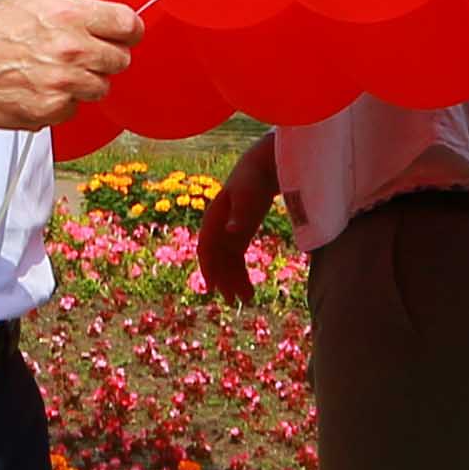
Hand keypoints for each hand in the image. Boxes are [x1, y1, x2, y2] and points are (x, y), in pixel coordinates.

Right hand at [0, 0, 142, 132]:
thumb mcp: (33, 1)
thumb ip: (74, 10)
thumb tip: (100, 19)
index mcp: (71, 15)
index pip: (128, 24)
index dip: (130, 30)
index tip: (127, 34)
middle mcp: (73, 49)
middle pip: (120, 59)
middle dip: (107, 56)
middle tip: (86, 54)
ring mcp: (63, 83)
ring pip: (100, 88)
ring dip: (85, 82)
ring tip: (57, 72)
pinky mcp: (50, 111)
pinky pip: (74, 109)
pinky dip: (62, 103)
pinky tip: (41, 89)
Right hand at [194, 138, 279, 306]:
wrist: (262, 168)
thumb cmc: (252, 180)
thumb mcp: (246, 195)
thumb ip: (238, 215)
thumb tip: (231, 232)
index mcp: (213, 218)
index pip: (206, 248)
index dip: (208, 268)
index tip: (212, 287)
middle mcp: (217, 229)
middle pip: (217, 261)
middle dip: (224, 281)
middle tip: (234, 300)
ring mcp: (227, 234)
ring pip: (227, 264)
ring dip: (233, 282)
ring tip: (246, 300)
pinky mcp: (239, 237)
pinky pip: (236, 261)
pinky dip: (240, 275)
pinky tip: (248, 289)